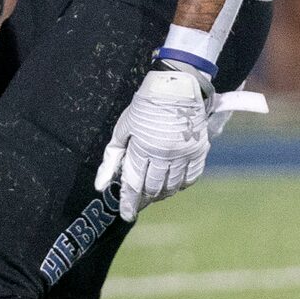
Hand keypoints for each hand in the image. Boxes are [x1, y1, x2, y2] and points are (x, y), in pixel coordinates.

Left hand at [95, 61, 214, 221]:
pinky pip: (191, 178)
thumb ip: (112, 158)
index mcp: (143, 148)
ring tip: (154, 193)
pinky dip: (180, 184)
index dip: (129, 202)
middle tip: (138, 202)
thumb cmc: (145, 104)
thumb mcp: (123, 128)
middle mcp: (164, 154)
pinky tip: (173, 184)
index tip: (126, 214)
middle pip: (153, 188)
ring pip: (172, 186)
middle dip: (144, 199)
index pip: (134, 184)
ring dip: (161, 193)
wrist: (178, 84)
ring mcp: (184, 153)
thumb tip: (100, 186)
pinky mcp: (199, 150)